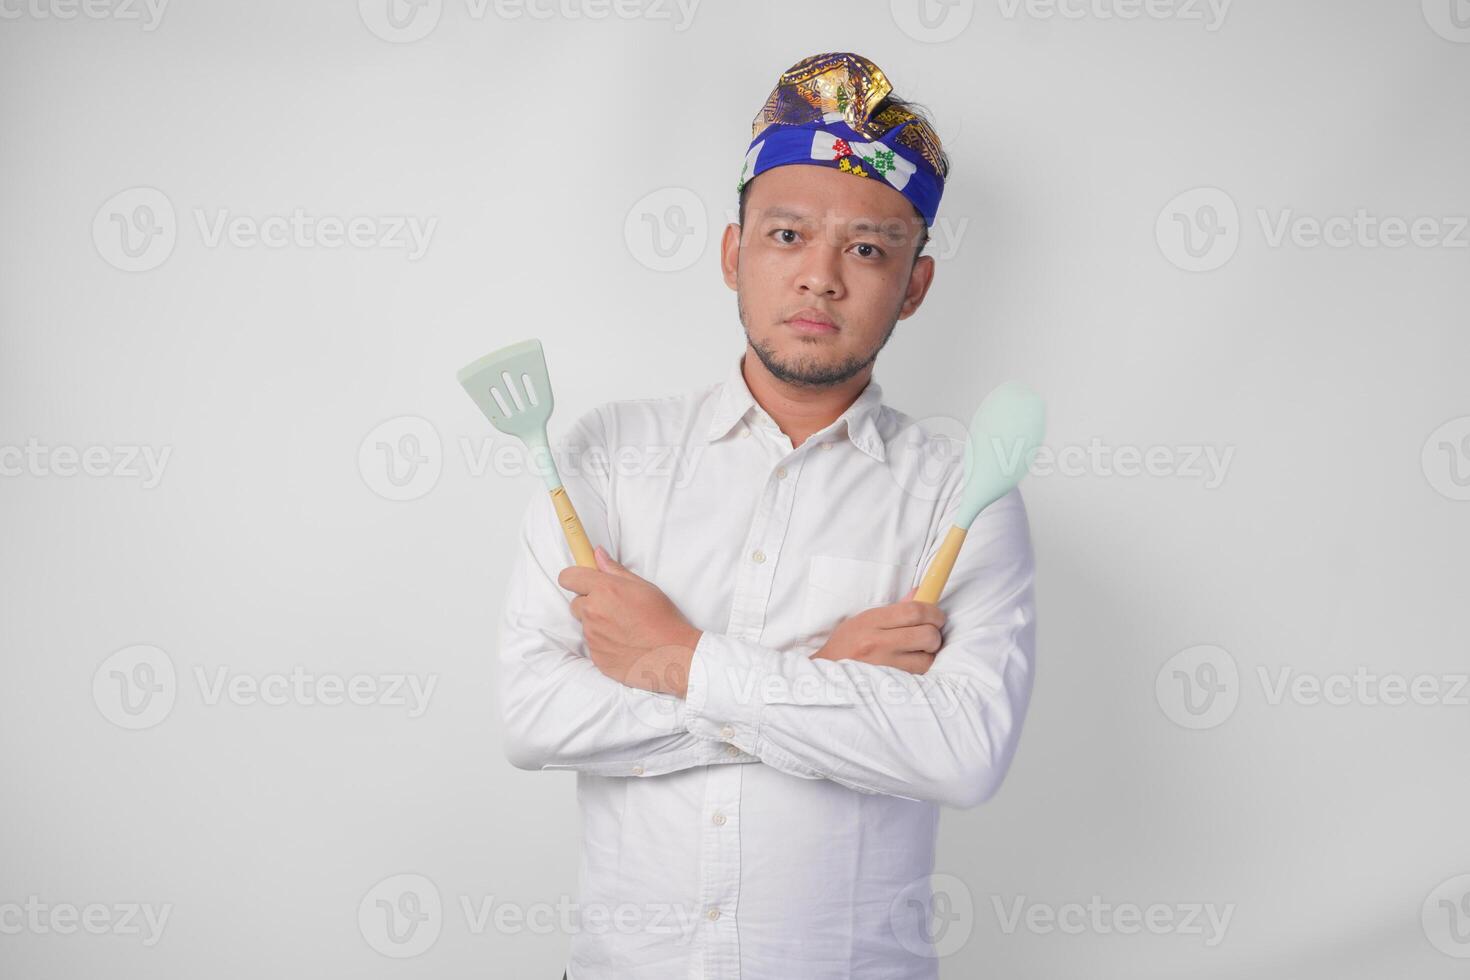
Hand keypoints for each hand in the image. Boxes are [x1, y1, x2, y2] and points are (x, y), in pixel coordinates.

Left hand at [558, 545, 700, 696]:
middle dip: (590, 604)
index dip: (574, 578)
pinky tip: (625, 644)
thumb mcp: (642, 587)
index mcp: (604, 590)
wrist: (672, 654)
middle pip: (576, 604)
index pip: (568, 577)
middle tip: (614, 609)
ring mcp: (593, 637)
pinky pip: (594, 646)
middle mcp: (593, 613)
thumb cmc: (662, 618)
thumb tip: (597, 554)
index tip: (581, 581)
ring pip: (586, 626)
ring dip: (598, 625)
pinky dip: (605, 644)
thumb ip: (615, 570)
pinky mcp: (596, 657)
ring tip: (624, 628)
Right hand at [811, 586, 945, 674]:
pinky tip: (910, 664)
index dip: (933, 611)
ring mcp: (884, 666)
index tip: (936, 615)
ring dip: (928, 654)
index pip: (914, 610)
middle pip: (927, 634)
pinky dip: (920, 668)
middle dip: (935, 633)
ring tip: (917, 652)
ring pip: (927, 658)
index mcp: (872, 621)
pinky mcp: (889, 684)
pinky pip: (918, 675)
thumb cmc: (846, 645)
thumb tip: (920, 593)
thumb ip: (894, 609)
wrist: (826, 676)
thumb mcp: (863, 620)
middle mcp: (878, 643)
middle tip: (928, 633)